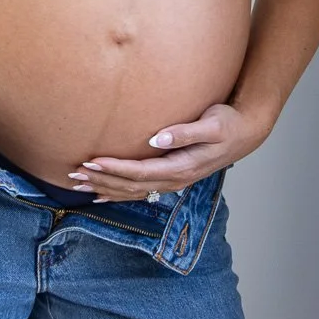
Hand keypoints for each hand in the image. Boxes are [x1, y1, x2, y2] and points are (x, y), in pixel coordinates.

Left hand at [68, 102, 272, 202]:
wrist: (245, 133)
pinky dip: (118, 193)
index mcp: (182, 167)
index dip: (115, 169)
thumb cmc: (227, 123)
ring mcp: (173, 181)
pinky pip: (140, 191)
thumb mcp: (211, 124)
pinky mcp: (171, 177)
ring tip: (79, 183)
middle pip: (132, 185)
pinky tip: (101, 194)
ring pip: (133, 191)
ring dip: (105, 187)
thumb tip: (158, 139)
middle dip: (102, 180)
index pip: (141, 172)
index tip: (92, 161)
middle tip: (74, 173)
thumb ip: (185, 132)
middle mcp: (175, 179)